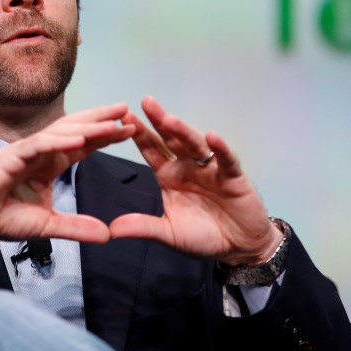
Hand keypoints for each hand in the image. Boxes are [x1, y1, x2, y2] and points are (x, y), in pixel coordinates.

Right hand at [0, 104, 135, 250]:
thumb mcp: (47, 226)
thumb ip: (76, 227)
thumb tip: (107, 235)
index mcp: (48, 164)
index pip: (82, 146)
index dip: (104, 137)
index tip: (129, 130)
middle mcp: (39, 153)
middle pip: (75, 130)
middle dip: (101, 119)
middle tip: (126, 109)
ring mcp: (25, 152)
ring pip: (60, 133)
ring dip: (86, 126)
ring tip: (111, 121)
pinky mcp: (11, 157)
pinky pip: (39, 145)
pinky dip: (59, 141)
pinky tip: (78, 139)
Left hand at [110, 96, 282, 265]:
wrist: (238, 247)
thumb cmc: (203, 236)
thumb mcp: (168, 233)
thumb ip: (143, 227)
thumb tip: (112, 229)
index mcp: (169, 175)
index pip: (151, 150)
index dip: (139, 135)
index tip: (123, 119)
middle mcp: (188, 166)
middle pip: (171, 140)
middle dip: (159, 121)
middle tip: (146, 102)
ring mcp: (210, 169)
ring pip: (196, 145)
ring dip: (184, 132)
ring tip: (169, 119)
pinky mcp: (233, 177)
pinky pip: (226, 160)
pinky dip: (220, 149)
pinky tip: (212, 137)